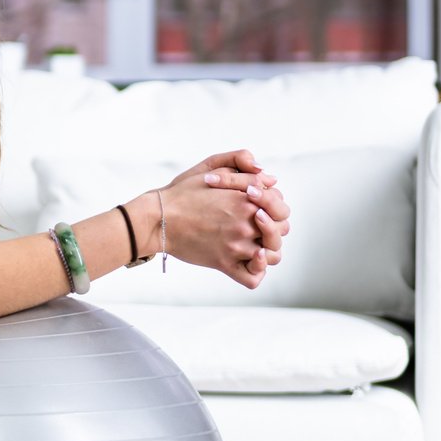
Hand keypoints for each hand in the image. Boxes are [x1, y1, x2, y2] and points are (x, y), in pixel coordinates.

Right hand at [152, 150, 292, 288]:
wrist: (158, 218)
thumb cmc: (183, 192)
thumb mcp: (211, 167)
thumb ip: (242, 163)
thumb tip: (270, 179)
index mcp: (247, 199)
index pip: (280, 206)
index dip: (272, 205)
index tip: (255, 206)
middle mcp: (246, 224)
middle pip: (281, 230)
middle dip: (273, 226)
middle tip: (256, 225)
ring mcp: (237, 246)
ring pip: (272, 255)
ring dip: (268, 249)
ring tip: (254, 243)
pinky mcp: (224, 264)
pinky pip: (252, 278)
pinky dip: (257, 272)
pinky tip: (251, 262)